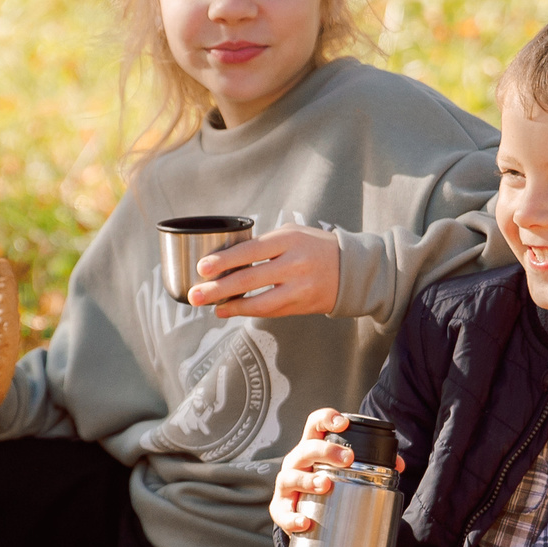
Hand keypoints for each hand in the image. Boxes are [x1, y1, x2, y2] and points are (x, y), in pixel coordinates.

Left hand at [187, 226, 339, 316]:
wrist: (351, 269)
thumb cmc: (314, 247)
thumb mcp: (292, 234)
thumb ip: (263, 244)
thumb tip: (226, 260)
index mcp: (289, 240)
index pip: (250, 251)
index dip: (224, 261)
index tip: (202, 268)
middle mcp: (295, 264)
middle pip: (250, 279)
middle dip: (219, 288)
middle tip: (196, 294)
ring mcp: (300, 287)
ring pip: (260, 303)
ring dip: (232, 306)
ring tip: (212, 306)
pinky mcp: (303, 305)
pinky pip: (271, 311)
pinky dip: (248, 312)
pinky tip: (230, 310)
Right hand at [270, 408, 402, 534]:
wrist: (305, 510)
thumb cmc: (326, 482)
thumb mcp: (344, 469)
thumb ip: (373, 463)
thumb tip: (399, 465)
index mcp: (313, 447)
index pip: (316, 424)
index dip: (327, 419)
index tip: (343, 423)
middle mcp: (297, 461)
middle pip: (307, 448)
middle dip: (326, 451)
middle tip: (347, 459)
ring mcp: (287, 483)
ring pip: (291, 477)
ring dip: (307, 480)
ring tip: (324, 485)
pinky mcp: (281, 507)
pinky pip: (283, 512)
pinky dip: (292, 518)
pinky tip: (305, 522)